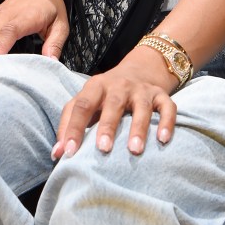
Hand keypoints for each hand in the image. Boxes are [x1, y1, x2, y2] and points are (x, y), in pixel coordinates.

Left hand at [53, 46, 177, 159]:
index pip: (81, 106)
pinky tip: (163, 140)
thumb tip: (57, 153)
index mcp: (95, 87)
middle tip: (103, 149)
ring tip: (135, 150)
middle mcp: (119, 86)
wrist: (138, 71)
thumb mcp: (85, 102)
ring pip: (141, 107)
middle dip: (108, 126)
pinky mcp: (161, 95)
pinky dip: (167, 122)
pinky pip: (167, 107)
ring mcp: (141, 90)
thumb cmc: (105, 96)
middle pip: (112, 104)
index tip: (68, 152)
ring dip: (138, 128)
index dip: (73, 128)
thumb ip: (69, 125)